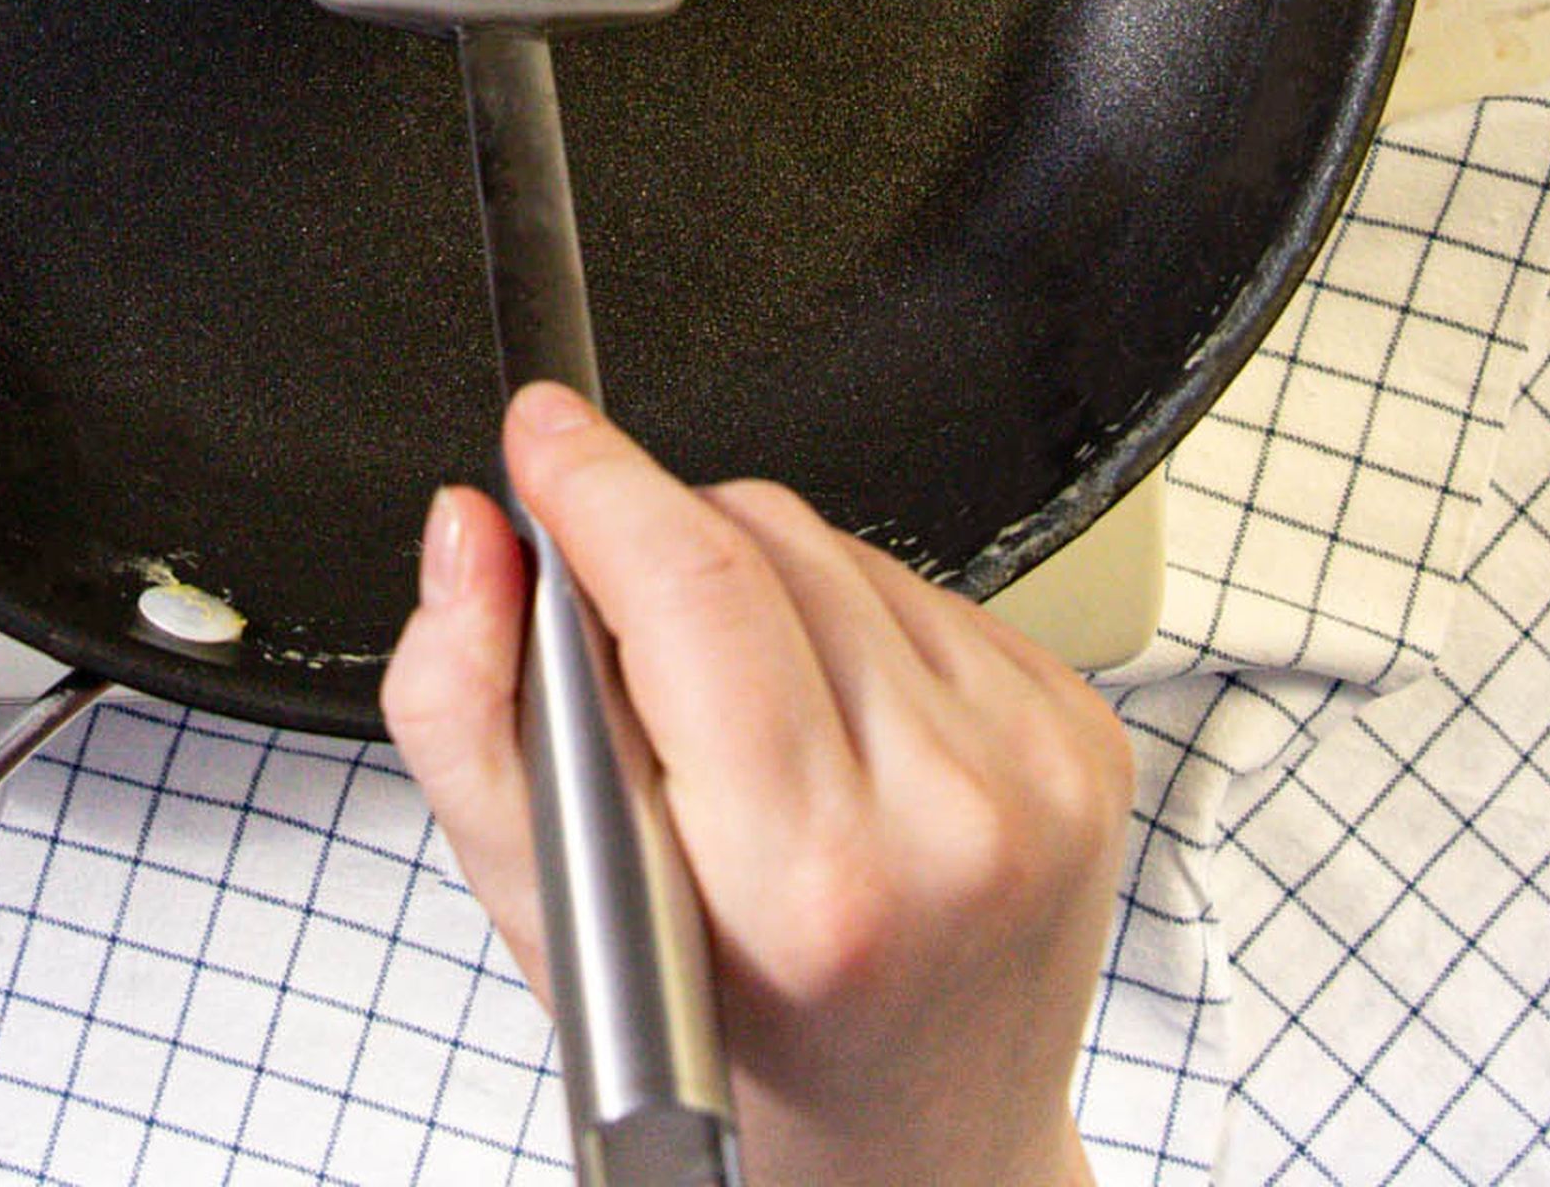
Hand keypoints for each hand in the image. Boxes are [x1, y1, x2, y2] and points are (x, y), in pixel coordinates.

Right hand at [385, 383, 1132, 1186]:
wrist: (914, 1146)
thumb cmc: (725, 1047)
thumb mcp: (543, 915)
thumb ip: (469, 712)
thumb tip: (471, 534)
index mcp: (811, 880)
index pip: (694, 588)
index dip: (598, 483)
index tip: (542, 434)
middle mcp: (951, 817)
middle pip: (762, 540)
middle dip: (656, 541)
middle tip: (614, 640)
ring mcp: (1036, 770)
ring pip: (841, 547)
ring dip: (756, 586)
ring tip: (733, 727)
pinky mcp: (1081, 730)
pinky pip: (923, 588)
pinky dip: (847, 624)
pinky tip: (826, 728)